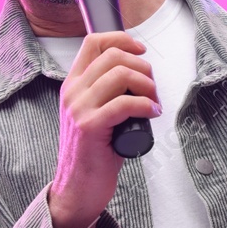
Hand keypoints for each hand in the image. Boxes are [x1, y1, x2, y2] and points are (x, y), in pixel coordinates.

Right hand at [48, 31, 161, 227]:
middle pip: (113, 56)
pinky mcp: (90, 127)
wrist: (78, 188)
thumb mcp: (92, 113)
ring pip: (121, 75)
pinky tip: (153, 113)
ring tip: (154, 102)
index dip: (122, 39)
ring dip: (147, 86)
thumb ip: (104, 92)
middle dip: (143, 68)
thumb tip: (136, 73)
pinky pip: (125, 103)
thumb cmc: (93, 153)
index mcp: (72, 85)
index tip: (141, 50)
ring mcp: (79, 109)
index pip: (93, 42)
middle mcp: (73, 92)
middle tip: (152, 89)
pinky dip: (146, 105)